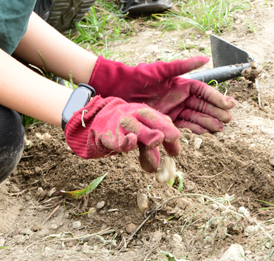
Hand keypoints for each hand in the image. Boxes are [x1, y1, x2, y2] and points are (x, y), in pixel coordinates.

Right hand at [63, 95, 181, 172]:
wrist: (98, 121)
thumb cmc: (126, 128)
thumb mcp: (142, 132)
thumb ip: (152, 144)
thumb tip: (167, 161)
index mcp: (145, 113)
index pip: (161, 119)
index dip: (170, 131)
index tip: (175, 145)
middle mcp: (134, 115)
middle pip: (149, 117)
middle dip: (161, 127)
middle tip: (172, 137)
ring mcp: (121, 123)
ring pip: (134, 126)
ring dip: (146, 134)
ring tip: (157, 141)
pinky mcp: (109, 135)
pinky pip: (117, 139)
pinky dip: (124, 142)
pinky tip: (130, 143)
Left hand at [88, 56, 235, 133]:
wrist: (118, 89)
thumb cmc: (139, 76)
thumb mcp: (161, 70)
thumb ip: (183, 66)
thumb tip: (206, 58)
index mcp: (182, 83)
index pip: (204, 91)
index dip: (217, 97)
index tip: (229, 104)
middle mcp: (180, 96)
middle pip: (203, 105)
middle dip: (217, 112)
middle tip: (229, 120)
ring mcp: (174, 109)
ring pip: (196, 116)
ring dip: (209, 122)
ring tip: (220, 128)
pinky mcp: (166, 120)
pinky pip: (184, 125)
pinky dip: (195, 128)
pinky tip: (205, 132)